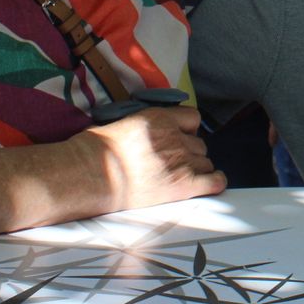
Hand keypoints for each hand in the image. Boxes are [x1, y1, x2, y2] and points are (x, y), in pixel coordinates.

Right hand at [80, 106, 225, 211]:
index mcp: (160, 118)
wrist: (88, 175)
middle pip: (199, 144)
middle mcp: (174, 137)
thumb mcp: (123, 123)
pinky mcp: (182, 185)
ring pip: (206, 162)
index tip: (180, 139)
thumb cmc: (94, 151)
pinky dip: (216, 182)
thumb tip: (150, 133)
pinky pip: (214, 181)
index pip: (193, 118)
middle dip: (190, 153)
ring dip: (196, 169)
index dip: (187, 130)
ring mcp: (180, 161)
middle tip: (172, 164)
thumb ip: (146, 126)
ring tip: (178, 177)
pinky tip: (210, 184)